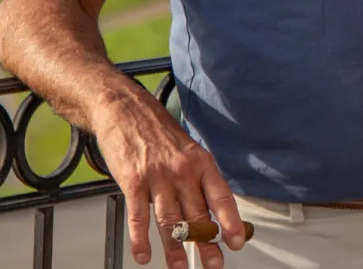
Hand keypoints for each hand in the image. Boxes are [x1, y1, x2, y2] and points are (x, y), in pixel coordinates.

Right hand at [91, 94, 247, 268]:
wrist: (126, 109)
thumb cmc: (158, 132)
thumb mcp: (188, 150)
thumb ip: (198, 179)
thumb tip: (211, 211)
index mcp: (201, 162)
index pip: (221, 196)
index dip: (231, 221)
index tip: (237, 241)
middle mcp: (183, 170)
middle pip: (197, 214)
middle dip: (206, 244)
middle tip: (213, 264)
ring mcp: (158, 177)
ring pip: (169, 221)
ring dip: (175, 249)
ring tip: (179, 267)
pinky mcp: (133, 181)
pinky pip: (138, 216)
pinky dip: (140, 239)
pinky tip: (144, 255)